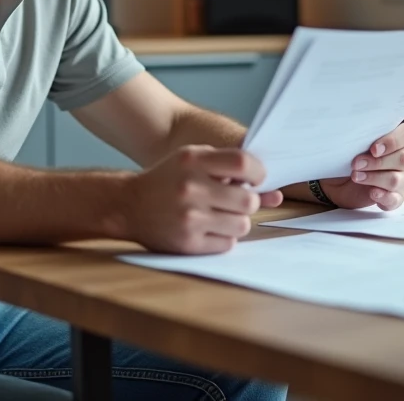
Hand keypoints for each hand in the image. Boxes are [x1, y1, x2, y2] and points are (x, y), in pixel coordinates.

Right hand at [124, 145, 282, 254]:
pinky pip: (227, 243)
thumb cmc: (169, 179)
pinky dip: (223, 237)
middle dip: (247, 201)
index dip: (259, 173)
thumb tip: (276, 194)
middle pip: (248, 199)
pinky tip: (207, 228)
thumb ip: (231, 170)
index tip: (256, 179)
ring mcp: (189, 217)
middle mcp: (190, 188)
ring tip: (220, 215)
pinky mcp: (187, 243)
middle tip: (235, 200)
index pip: (243, 163)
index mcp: (192, 160)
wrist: (127, 205)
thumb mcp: (194, 161)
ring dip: (237, 221)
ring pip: (242, 225)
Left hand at [317, 123, 403, 210]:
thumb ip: (365, 137)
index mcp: (401, 140)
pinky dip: (383, 196)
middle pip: (402, 159)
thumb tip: (359, 134)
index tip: (373, 149)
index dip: (392, 141)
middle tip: (356, 163)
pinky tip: (373, 193)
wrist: (341, 179)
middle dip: (377, 162)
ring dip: (374, 178)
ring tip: (356, 176)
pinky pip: (394, 199)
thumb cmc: (353, 155)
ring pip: (396, 180)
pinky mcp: (396, 197)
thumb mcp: (357, 143)